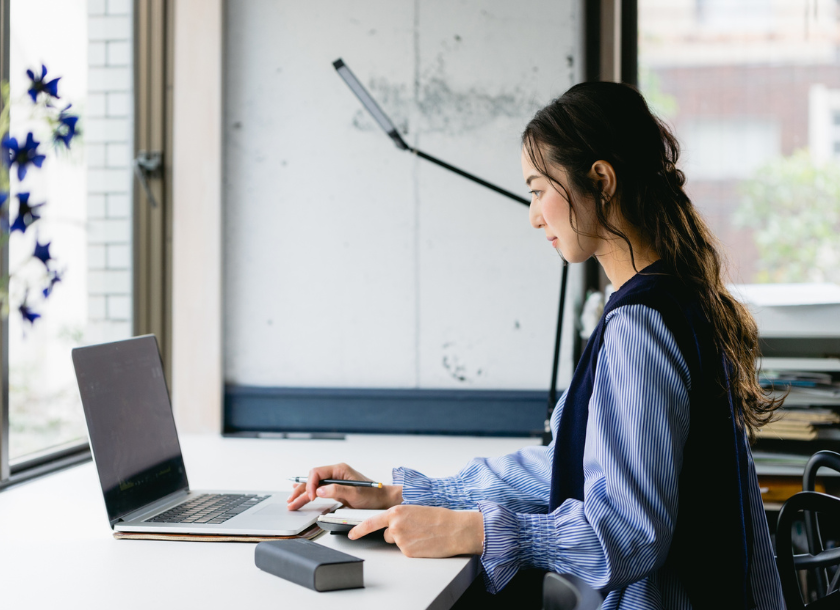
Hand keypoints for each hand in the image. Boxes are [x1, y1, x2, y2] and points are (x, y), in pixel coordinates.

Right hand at [286, 462, 402, 510]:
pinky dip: (308, 494)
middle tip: (291, 501)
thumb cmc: (372, 495)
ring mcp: (334, 481)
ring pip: (313, 486)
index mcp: (339, 469)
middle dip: (300, 490)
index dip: (310, 484)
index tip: (310, 497)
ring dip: (302, 494)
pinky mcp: (335, 488)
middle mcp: (335, 473)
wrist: (382, 500)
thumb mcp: (355, 493)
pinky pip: (318, 490)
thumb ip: (337, 490)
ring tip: (291, 502)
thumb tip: (319, 490)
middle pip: (312, 479)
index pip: (317, 473)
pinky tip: (300, 496)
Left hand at [348, 505, 483, 557]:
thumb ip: (400, 516)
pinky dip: (414, 548)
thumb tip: (391, 526)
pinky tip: (424, 542)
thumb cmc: (439, 517)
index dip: (359, 529)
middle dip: (398, 533)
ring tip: (423, 534)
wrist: (455, 529)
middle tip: (416, 529)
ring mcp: (401, 540)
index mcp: (396, 511)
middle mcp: (395, 526)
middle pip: (387, 534)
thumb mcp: (415, 510)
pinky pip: (406, 551)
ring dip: (407, 541)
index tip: (351, 534)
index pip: (371, 522)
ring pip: (397, 543)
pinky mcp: (408, 552)